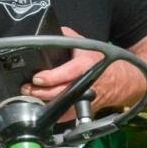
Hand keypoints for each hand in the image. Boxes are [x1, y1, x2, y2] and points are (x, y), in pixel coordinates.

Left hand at [22, 26, 141, 111]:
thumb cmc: (99, 61)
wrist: (120, 80)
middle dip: (41, 93)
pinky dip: (53, 114)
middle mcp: (86, 84)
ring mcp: (85, 99)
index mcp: (86, 65)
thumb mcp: (86, 43)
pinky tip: (42, 108)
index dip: (50, 77)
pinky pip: (66, 116)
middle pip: (61, 93)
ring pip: (62, 107)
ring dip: (44, 104)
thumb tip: (48, 31)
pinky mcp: (84, 111)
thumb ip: (67, 36)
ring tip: (31, 97)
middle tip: (27, 89)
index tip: (37, 78)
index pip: (67, 73)